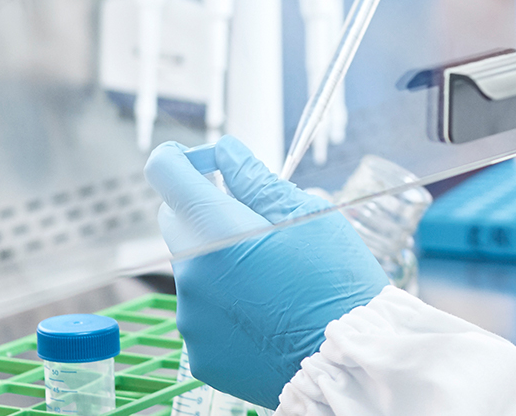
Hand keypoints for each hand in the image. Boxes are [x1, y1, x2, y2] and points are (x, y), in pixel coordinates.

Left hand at [145, 137, 389, 409]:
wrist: (350, 361)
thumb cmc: (336, 283)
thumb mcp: (307, 216)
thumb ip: (257, 180)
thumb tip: (227, 153)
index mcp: (216, 231)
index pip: (165, 173)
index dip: (182, 158)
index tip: (207, 163)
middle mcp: (192, 275)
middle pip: (177, 222)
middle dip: (206, 211)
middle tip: (255, 223)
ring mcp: (192, 319)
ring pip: (193, 270)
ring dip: (220, 263)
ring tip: (271, 280)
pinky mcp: (200, 353)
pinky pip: (203, 315)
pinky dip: (225, 307)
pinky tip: (265, 315)